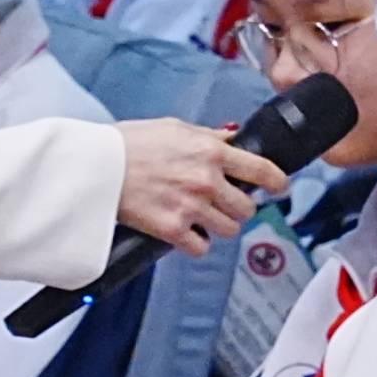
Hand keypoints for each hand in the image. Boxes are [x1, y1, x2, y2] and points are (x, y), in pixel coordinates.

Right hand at [115, 118, 282, 256]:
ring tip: (201, 216)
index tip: (280, 187)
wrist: (96, 168)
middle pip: (247, 207)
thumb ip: (208, 137)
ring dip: (218, 225)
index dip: (277, 182)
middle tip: (223, 203)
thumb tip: (231, 137)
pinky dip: (196, 243)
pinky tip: (185, 232)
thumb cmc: (129, 144)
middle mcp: (206, 180)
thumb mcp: (174, 128)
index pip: (262, 170)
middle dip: (238, 206)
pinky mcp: (172, 230)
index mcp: (211, 152)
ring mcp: (191, 207)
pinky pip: (202, 247)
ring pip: (228, 229)